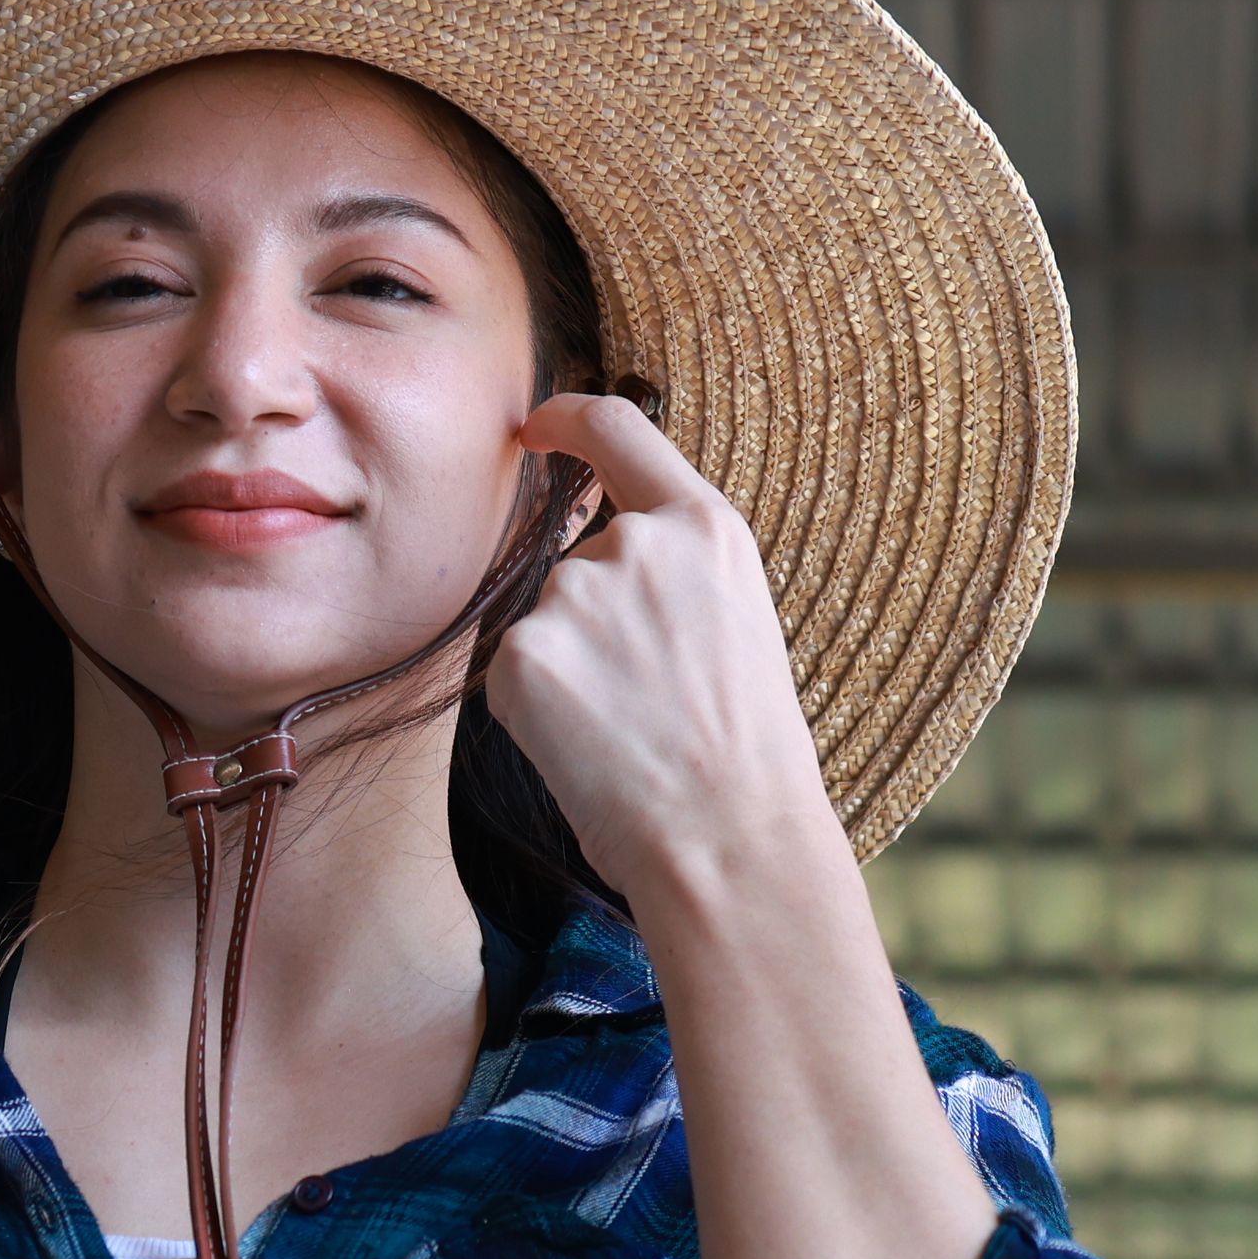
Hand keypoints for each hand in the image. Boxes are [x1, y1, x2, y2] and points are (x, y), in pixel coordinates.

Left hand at [481, 393, 848, 917]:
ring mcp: (575, 596)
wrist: (728, 839)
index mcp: (705, 527)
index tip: (533, 428)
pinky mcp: (524, 655)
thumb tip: (600, 544)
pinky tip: (589, 746)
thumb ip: (672, 566)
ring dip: (569, 666)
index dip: (566, 418)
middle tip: (647, 698)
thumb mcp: (735, 619)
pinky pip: (514, 672)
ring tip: (629, 729)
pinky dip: (538, 710)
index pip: (618, 427)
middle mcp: (638, 543)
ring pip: (546, 619)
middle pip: (579, 555)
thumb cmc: (743, 751)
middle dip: (595, 617)